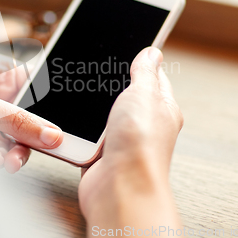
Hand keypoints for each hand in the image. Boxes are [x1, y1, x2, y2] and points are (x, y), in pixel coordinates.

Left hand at [0, 53, 62, 173]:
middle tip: (34, 149)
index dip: (52, 103)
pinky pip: (2, 152)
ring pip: (18, 138)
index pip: (38, 85)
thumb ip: (15, 120)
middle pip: (31, 116)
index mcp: (0, 72)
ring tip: (7, 161)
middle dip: (31, 135)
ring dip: (15, 152)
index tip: (62, 125)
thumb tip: (52, 133)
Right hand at [78, 47, 183, 236]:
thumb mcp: (144, 93)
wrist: (120, 186)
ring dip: (93, 110)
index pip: (154, 78)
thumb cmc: (140, 143)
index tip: (127, 50)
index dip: (141, 64)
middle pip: (125, 96)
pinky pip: (89, 136)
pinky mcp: (102, 155)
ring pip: (104, 115)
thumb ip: (146, 71)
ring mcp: (123, 141)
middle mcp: (144, 125)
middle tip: (97, 72)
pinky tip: (76, 123)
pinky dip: (82, 130)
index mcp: (162, 108)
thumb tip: (153, 53)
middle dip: (110, 85)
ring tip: (83, 96)